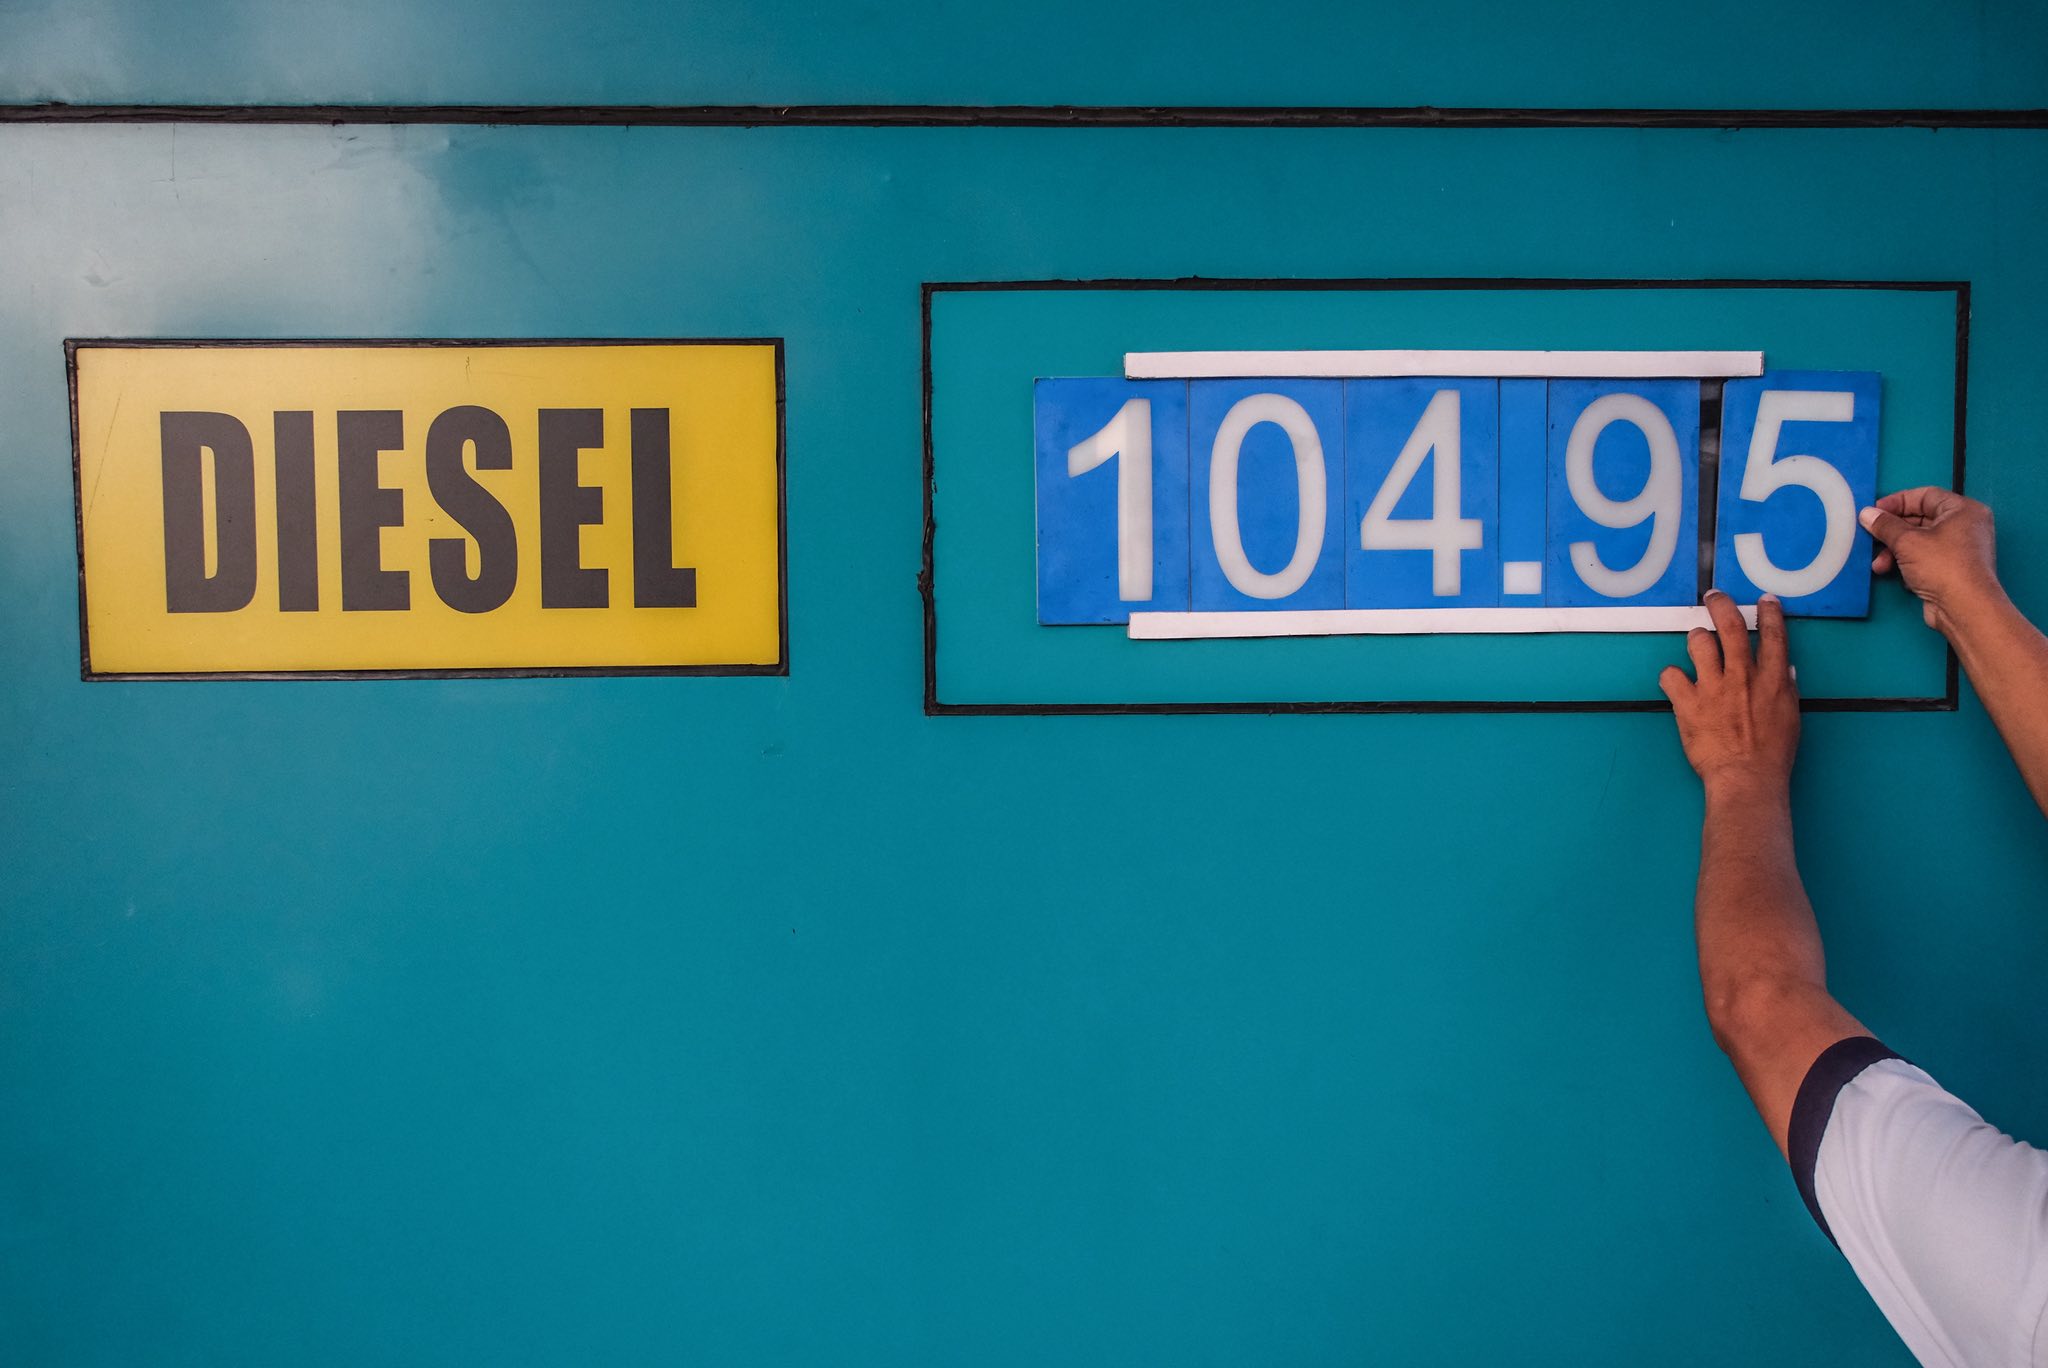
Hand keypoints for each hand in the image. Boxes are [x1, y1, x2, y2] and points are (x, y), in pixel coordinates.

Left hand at [1659, 592, 1798, 795]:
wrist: (1745, 777)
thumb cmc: (1773, 753)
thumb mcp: (1790, 717)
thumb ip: (1785, 689)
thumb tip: (1785, 669)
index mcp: (1773, 679)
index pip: (1773, 635)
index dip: (1769, 613)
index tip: (1765, 599)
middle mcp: (1742, 675)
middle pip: (1730, 626)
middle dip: (1721, 604)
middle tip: (1713, 596)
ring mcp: (1712, 687)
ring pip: (1699, 642)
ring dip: (1697, 638)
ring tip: (1698, 643)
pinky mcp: (1687, 702)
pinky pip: (1670, 674)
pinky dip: (1671, 676)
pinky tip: (1676, 683)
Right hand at [1860, 488, 2001, 633]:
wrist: (1964, 607)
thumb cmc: (1941, 565)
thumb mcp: (1907, 541)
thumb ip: (1885, 525)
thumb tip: (1866, 514)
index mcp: (1963, 510)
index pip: (1926, 495)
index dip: (1897, 501)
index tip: (1873, 511)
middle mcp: (1964, 526)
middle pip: (1920, 519)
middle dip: (1892, 531)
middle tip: (1870, 537)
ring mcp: (1959, 549)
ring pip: (1919, 541)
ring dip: (1894, 551)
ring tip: (1879, 564)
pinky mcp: (1952, 570)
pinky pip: (1924, 558)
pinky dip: (1906, 563)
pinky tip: (1892, 573)